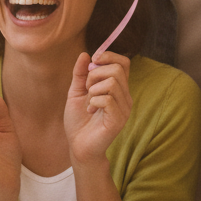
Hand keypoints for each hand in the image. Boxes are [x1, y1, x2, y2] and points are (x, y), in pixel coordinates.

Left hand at [64, 51, 131, 166]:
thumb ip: (80, 74)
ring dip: (93, 89)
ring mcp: (124, 108)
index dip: (109, 56)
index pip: (123, 63)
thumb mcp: (76, 92)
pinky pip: (108, 99)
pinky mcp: (119, 120)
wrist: (78, 146)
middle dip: (95, 74)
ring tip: (89, 102)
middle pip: (117, 69)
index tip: (94, 59)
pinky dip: (94, 101)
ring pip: (113, 82)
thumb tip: (85, 54)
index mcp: (117, 88)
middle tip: (87, 88)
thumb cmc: (79, 121)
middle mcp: (124, 97)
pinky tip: (91, 111)